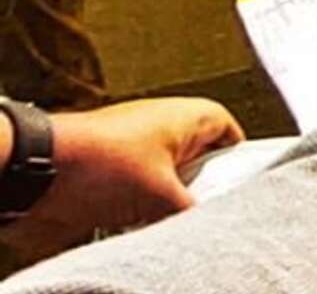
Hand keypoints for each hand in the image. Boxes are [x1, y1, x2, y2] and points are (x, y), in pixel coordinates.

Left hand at [0, 98, 242, 266]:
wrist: (40, 172)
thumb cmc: (102, 164)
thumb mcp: (160, 196)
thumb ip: (190, 212)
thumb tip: (206, 228)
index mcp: (189, 116)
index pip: (231, 135)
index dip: (239, 163)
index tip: (244, 193)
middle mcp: (166, 128)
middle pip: (200, 164)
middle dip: (200, 194)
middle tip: (203, 218)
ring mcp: (138, 150)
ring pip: (170, 185)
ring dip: (167, 208)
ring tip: (166, 227)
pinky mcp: (113, 173)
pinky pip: (141, 196)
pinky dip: (142, 214)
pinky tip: (139, 232)